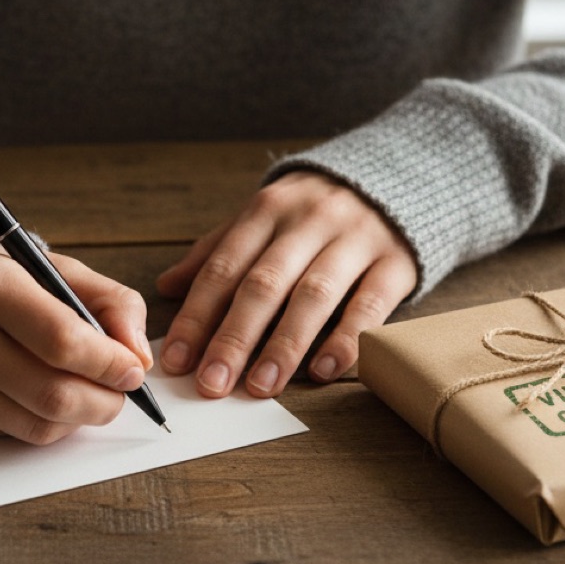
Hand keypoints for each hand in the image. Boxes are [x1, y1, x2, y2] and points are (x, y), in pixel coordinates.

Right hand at [0, 244, 152, 443]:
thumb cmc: (1, 283)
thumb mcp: (56, 271)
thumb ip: (111, 303)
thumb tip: (139, 358)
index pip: (62, 341)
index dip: (108, 363)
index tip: (132, 370)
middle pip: (52, 395)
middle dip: (103, 402)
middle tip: (118, 393)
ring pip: (36, 426)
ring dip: (79, 420)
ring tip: (87, 396)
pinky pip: (11, 434)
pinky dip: (44, 425)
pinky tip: (45, 400)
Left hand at [156, 170, 416, 397]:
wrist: (398, 176)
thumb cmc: (314, 210)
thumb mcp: (263, 217)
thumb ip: (217, 251)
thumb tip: (166, 287)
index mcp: (267, 210)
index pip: (224, 267)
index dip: (197, 315)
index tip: (177, 359)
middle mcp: (309, 221)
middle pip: (264, 284)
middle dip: (234, 338)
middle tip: (212, 383)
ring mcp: (355, 240)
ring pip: (313, 296)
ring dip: (283, 345)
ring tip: (261, 387)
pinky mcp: (396, 263)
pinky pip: (369, 305)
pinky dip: (346, 340)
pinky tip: (323, 371)